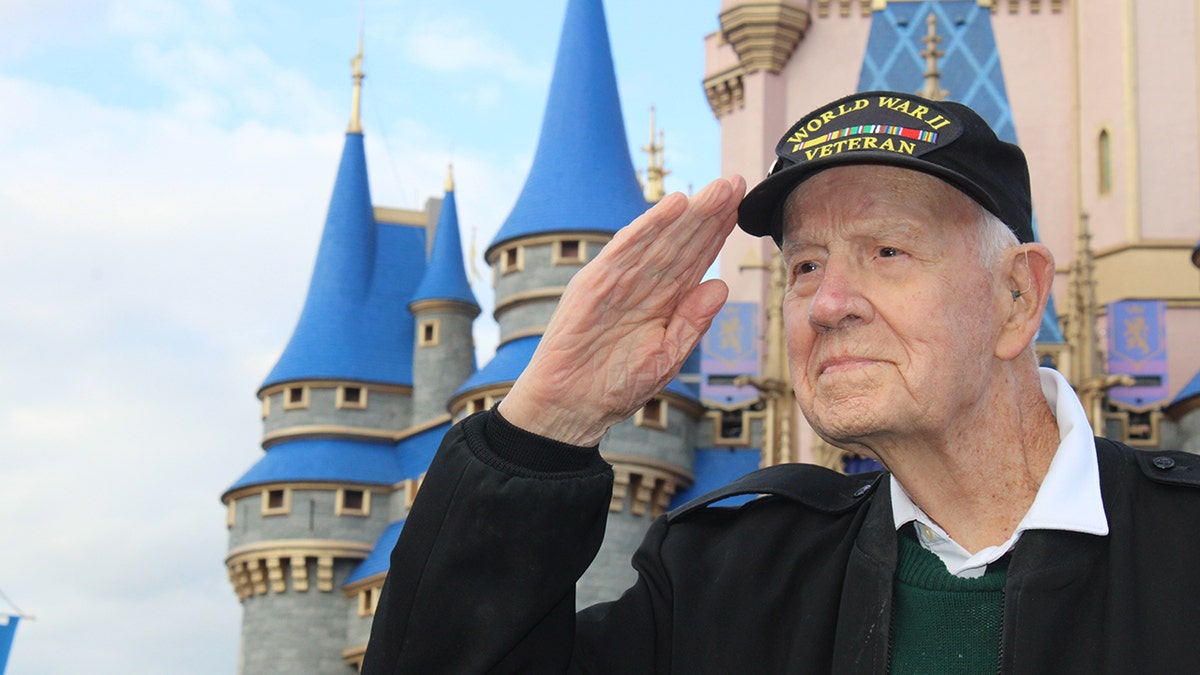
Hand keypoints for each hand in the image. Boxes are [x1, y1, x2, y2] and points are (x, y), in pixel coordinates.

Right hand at [498, 176, 746, 445]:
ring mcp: (617, 281)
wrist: (572, 407)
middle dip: (709, 213)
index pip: (695, 259)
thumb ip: (693, 321)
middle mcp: (641, 284)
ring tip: (718, 189)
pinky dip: (648, 226)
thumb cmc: (616, 387)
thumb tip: (721, 285)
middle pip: (681, 241)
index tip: (744, 206)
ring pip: (659, 239)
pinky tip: (672, 205)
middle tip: (737, 182)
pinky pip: (625, 250)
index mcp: (661, 300)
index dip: (718, 232)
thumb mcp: (667, 357)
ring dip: (688, 212)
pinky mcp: (594, 284)